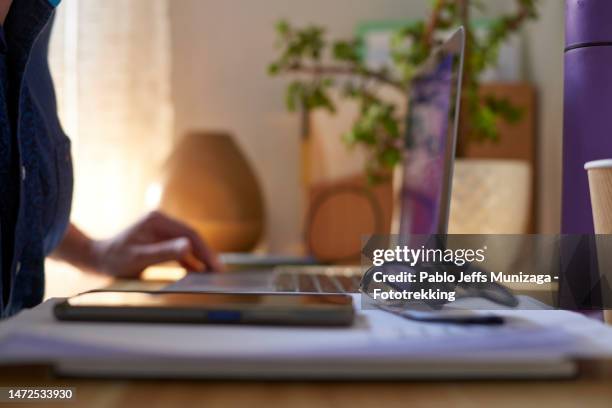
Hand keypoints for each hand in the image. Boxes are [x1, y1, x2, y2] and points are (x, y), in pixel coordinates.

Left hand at [91, 211, 221, 277]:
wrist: (95, 259)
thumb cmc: (113, 259)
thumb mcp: (138, 258)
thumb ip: (164, 252)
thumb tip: (189, 246)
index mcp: (158, 220)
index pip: (189, 233)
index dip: (204, 249)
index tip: (215, 265)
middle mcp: (162, 222)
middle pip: (191, 238)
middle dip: (206, 254)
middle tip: (219, 271)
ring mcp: (161, 231)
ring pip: (188, 244)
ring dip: (200, 258)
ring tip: (212, 272)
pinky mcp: (160, 241)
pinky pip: (180, 250)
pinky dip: (190, 261)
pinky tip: (198, 271)